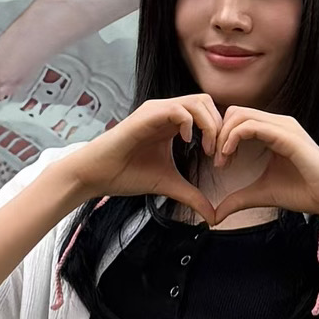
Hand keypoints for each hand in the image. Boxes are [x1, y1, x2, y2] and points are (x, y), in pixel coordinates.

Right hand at [60, 93, 234, 216]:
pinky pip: (177, 109)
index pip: (209, 114)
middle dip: (220, 128)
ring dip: (209, 125)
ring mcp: (156, 111)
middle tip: (217, 155)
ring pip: (198, 101)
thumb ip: (192, 196)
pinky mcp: (146, 116)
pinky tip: (188, 143)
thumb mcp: (168, 185)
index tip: (220, 161)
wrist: (97, 174)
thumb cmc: (127, 174)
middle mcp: (167, 112)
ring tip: (206, 150)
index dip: (221, 135)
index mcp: (173, 124)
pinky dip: (189, 123)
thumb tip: (213, 217)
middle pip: (208, 102)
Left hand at [187, 101, 318, 222]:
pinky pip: (251, 126)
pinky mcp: (287, 136)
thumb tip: (215, 216)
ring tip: (222, 160)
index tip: (219, 162)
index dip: (222, 137)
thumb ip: (238, 199)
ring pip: (240, 115)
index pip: (238, 119)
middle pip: (235, 112)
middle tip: (216, 160)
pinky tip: (229, 157)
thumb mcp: (261, 193)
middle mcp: (279, 123)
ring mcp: (284, 127)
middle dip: (219, 133)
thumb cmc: (303, 193)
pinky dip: (234, 138)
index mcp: (274, 131)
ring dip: (224, 136)